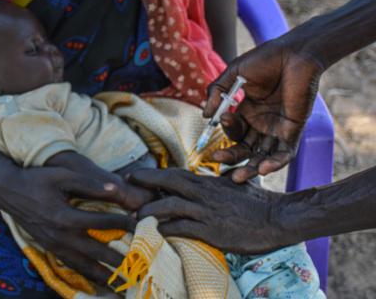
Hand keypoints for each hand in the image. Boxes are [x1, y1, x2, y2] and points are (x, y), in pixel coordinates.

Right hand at [0, 151, 152, 284]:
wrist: (9, 190)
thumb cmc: (38, 179)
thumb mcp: (63, 175)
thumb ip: (89, 183)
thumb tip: (116, 188)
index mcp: (64, 216)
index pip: (100, 223)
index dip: (121, 224)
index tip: (138, 225)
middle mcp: (59, 235)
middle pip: (94, 251)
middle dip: (117, 258)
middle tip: (137, 264)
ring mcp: (52, 244)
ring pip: (81, 264)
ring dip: (102, 274)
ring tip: (122, 282)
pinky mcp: (48, 247)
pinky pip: (69, 265)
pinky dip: (85, 274)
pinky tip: (96, 279)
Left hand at [130, 168, 293, 253]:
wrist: (277, 218)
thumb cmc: (256, 202)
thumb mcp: (232, 185)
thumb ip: (213, 183)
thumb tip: (201, 182)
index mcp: (208, 181)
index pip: (175, 173)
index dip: (155, 174)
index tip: (138, 175)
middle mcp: (204, 193)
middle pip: (168, 182)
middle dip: (146, 180)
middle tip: (127, 181)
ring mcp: (206, 211)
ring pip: (170, 205)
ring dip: (151, 209)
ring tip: (136, 215)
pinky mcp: (212, 230)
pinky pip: (183, 228)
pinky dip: (168, 228)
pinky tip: (159, 231)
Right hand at [204, 38, 323, 182]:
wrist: (294, 53)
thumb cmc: (265, 59)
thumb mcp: (233, 74)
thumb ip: (217, 93)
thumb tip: (205, 117)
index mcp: (246, 111)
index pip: (233, 130)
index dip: (225, 130)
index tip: (221, 119)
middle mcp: (261, 123)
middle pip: (245, 148)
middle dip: (232, 157)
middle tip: (218, 160)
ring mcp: (277, 128)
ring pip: (263, 155)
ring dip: (251, 168)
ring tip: (237, 178)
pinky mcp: (293, 130)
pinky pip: (285, 153)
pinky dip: (275, 163)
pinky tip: (263, 169)